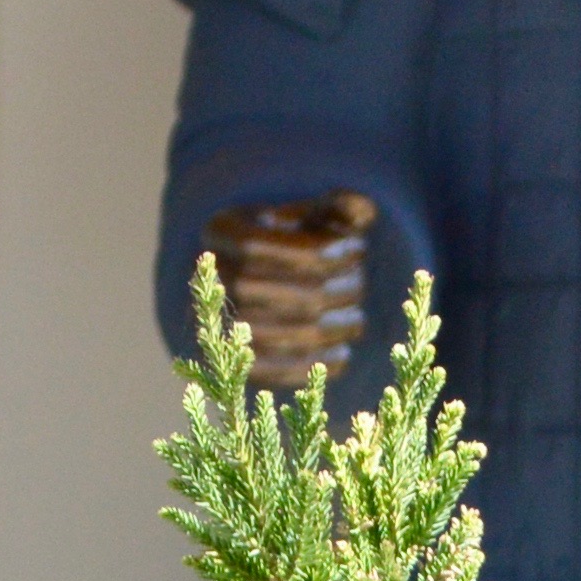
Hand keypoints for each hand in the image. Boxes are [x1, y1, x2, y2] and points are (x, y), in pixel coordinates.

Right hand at [205, 191, 378, 385]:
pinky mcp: (241, 367)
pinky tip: (342, 350)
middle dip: (339, 288)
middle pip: (293, 293)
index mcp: (225, 233)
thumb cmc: (290, 240)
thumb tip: (362, 211)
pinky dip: (321, 364)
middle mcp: (218, 280)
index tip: (356, 246)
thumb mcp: (308, 213)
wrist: (252, 285)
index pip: (282, 250)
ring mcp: (225, 328)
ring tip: (355, 316)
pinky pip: (285, 373)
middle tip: (359, 280)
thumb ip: (339, 207)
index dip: (326, 251)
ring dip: (338, 326)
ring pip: (296, 334)